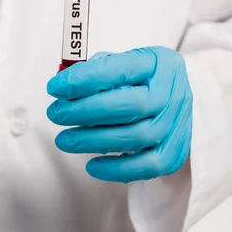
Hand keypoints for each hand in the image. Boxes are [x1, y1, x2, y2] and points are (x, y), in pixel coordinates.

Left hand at [46, 47, 191, 182]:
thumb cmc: (141, 78)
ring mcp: (176, 123)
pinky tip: (91, 165)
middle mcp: (171, 92)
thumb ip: (97, 69)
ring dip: (92, 141)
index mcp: (157, 63)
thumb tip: (64, 85)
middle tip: (56, 114)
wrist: (175, 97)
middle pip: (128, 106)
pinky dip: (117, 169)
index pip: (118, 70)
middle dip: (84, 112)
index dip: (83, 80)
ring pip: (135, 137)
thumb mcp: (123, 62)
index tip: (55, 87)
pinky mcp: (175, 150)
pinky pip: (148, 166)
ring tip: (64, 140)